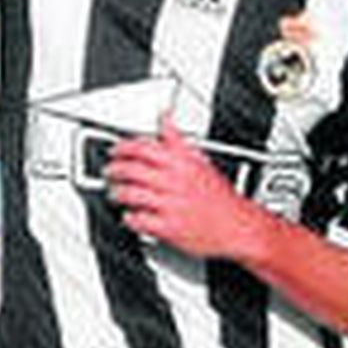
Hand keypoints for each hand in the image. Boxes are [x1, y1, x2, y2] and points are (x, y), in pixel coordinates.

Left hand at [104, 116, 262, 259]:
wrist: (238, 227)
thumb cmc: (221, 198)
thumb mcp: (201, 161)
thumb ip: (177, 140)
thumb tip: (164, 118)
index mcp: (180, 163)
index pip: (143, 148)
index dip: (123, 148)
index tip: (115, 150)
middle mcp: (173, 182)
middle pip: (131, 170)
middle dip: (114, 170)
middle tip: (109, 172)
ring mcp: (170, 205)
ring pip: (130, 194)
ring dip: (117, 194)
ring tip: (115, 194)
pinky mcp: (169, 228)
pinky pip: (139, 221)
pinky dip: (130, 218)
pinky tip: (130, 216)